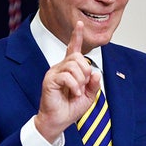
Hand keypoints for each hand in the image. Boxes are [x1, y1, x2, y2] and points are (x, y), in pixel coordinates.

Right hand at [34, 21, 101, 142]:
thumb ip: (94, 83)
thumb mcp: (89, 96)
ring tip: (77, 92)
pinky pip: (66, 76)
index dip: (77, 36)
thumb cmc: (70, 108)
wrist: (58, 121)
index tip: (79, 24)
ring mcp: (54, 72)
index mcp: (70, 69)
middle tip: (83, 85)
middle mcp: (60, 67)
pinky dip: (74, 86)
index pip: (73, 48)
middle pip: (78, 57)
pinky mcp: (50, 80)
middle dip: (86, 71)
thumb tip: (95, 72)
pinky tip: (74, 94)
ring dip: (80, 80)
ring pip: (73, 66)